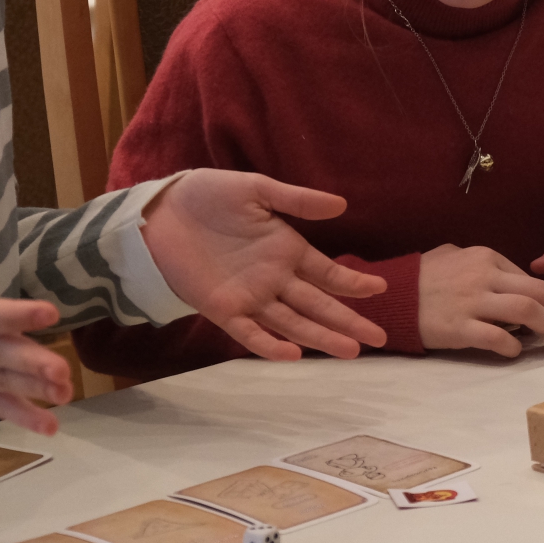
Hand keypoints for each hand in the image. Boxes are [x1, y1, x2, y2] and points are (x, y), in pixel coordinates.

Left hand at [142, 170, 388, 361]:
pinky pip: (250, 332)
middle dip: (348, 320)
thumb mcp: (256, 189)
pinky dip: (269, 345)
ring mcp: (250, 297)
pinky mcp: (223, 309)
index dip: (354, 284)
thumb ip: (296, 200)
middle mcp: (274, 279)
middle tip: (380, 338)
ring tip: (350, 351)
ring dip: (320, 337)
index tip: (381, 290)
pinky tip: (293, 353)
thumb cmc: (208, 196)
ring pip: (293, 323)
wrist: (162, 212)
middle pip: (318, 305)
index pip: (328, 273)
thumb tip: (341, 205)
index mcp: (287, 250)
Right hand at [417, 244, 543, 356]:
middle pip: (539, 293)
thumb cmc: (422, 277)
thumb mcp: (454, 255)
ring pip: (527, 312)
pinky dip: (514, 347)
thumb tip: (510, 277)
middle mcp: (484, 276)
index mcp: (486, 258)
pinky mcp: (460, 327)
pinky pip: (498, 338)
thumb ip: (483, 263)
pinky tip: (516, 352)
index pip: (532, 278)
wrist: (392, 296)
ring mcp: (473, 302)